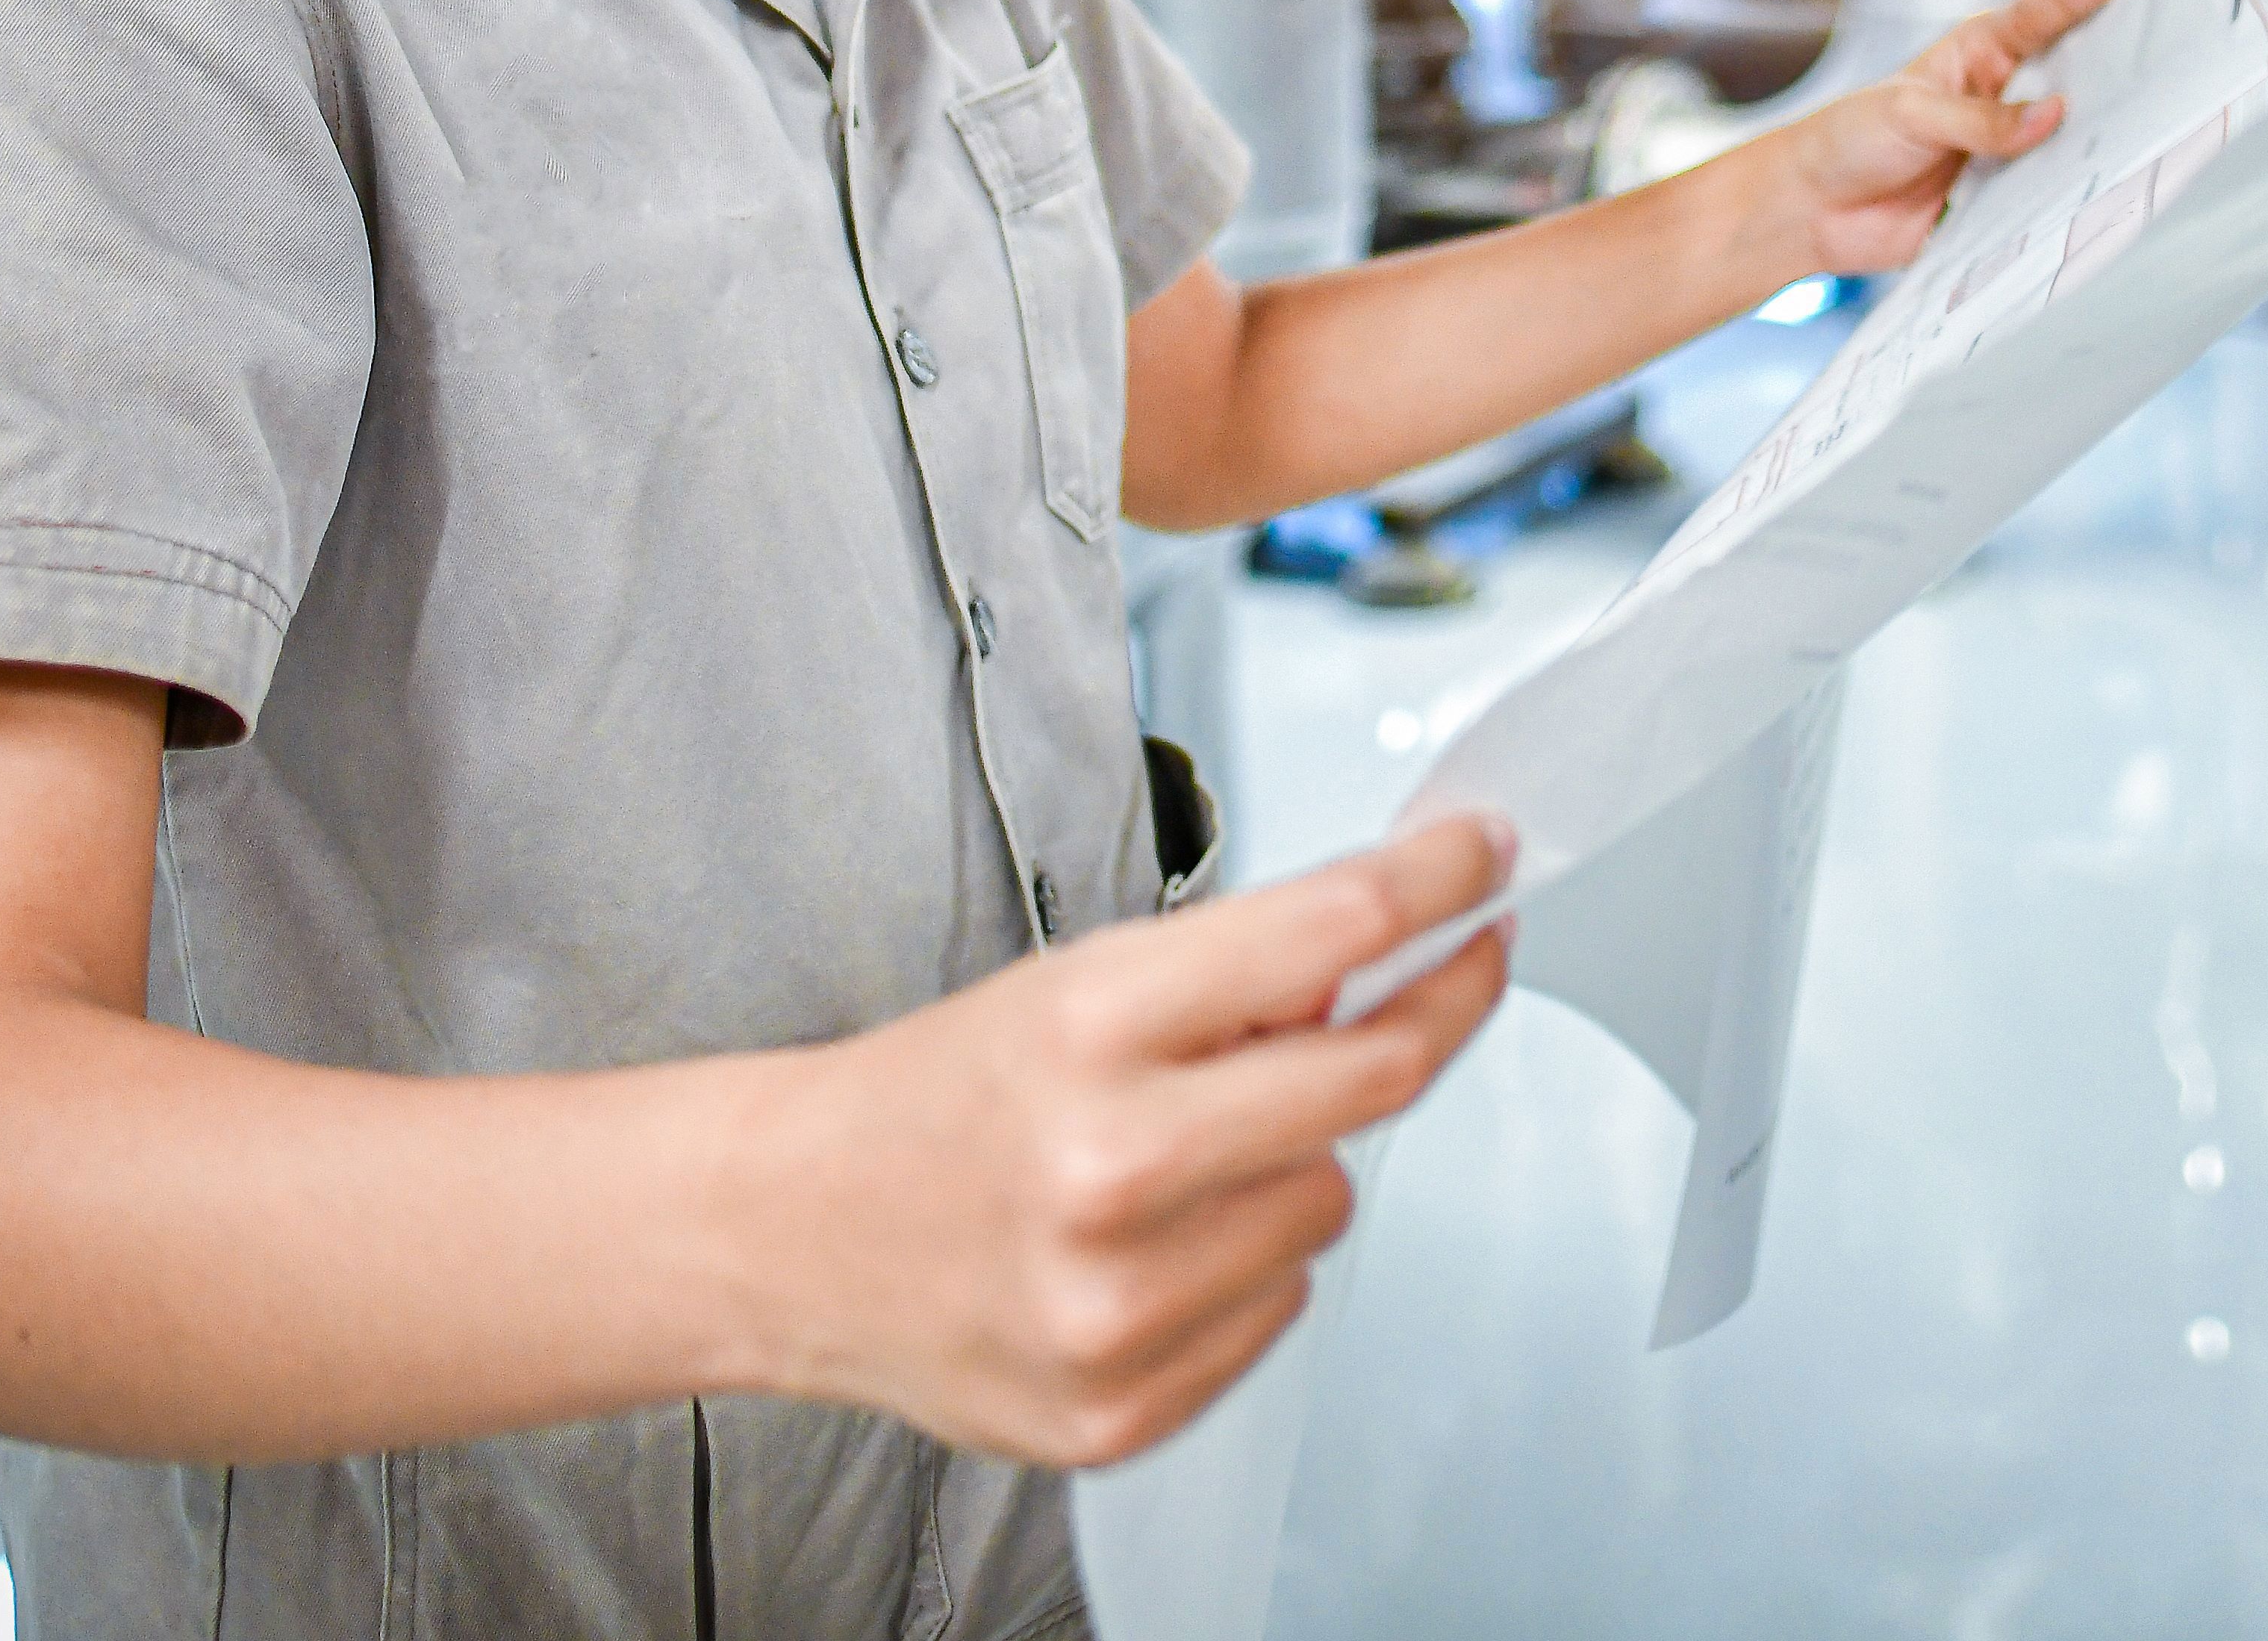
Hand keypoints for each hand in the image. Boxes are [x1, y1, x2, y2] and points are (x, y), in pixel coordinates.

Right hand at [733, 811, 1514, 1464]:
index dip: (1436, 886)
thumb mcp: (1074, 987)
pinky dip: (1245, 1264)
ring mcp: (1118, 1304)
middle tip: (1456, 964)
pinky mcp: (1124, 1407)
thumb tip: (1398, 951)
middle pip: (1374, 1077)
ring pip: (1332, 1201)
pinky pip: (1280, 1305)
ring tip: (1186, 1155)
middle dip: (1433, 1007)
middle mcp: (1106, 1169)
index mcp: (1087, 1031)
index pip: (1330, 933)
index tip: (1482, 861)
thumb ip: (1239, 976)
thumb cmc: (933, 1099)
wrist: (785, 1232)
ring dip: (1298, 1161)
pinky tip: (1156, 1244)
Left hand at [1768, 0, 2121, 283]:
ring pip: (2062, 144)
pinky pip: (2043, 202)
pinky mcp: (2001, 204)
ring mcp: (2003, 152)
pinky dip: (2067, 202)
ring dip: (2094, 143)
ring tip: (2145, 134)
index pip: (2035, 20)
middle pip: (2066, 80)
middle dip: (2109, 72)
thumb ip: (1982, 120)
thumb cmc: (1849, 139)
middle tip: (2159, 60)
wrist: (1811, 211)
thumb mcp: (1912, 114)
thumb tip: (2052, 116)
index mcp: (1975, 57)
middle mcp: (1999, 100)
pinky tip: (2100, 199)